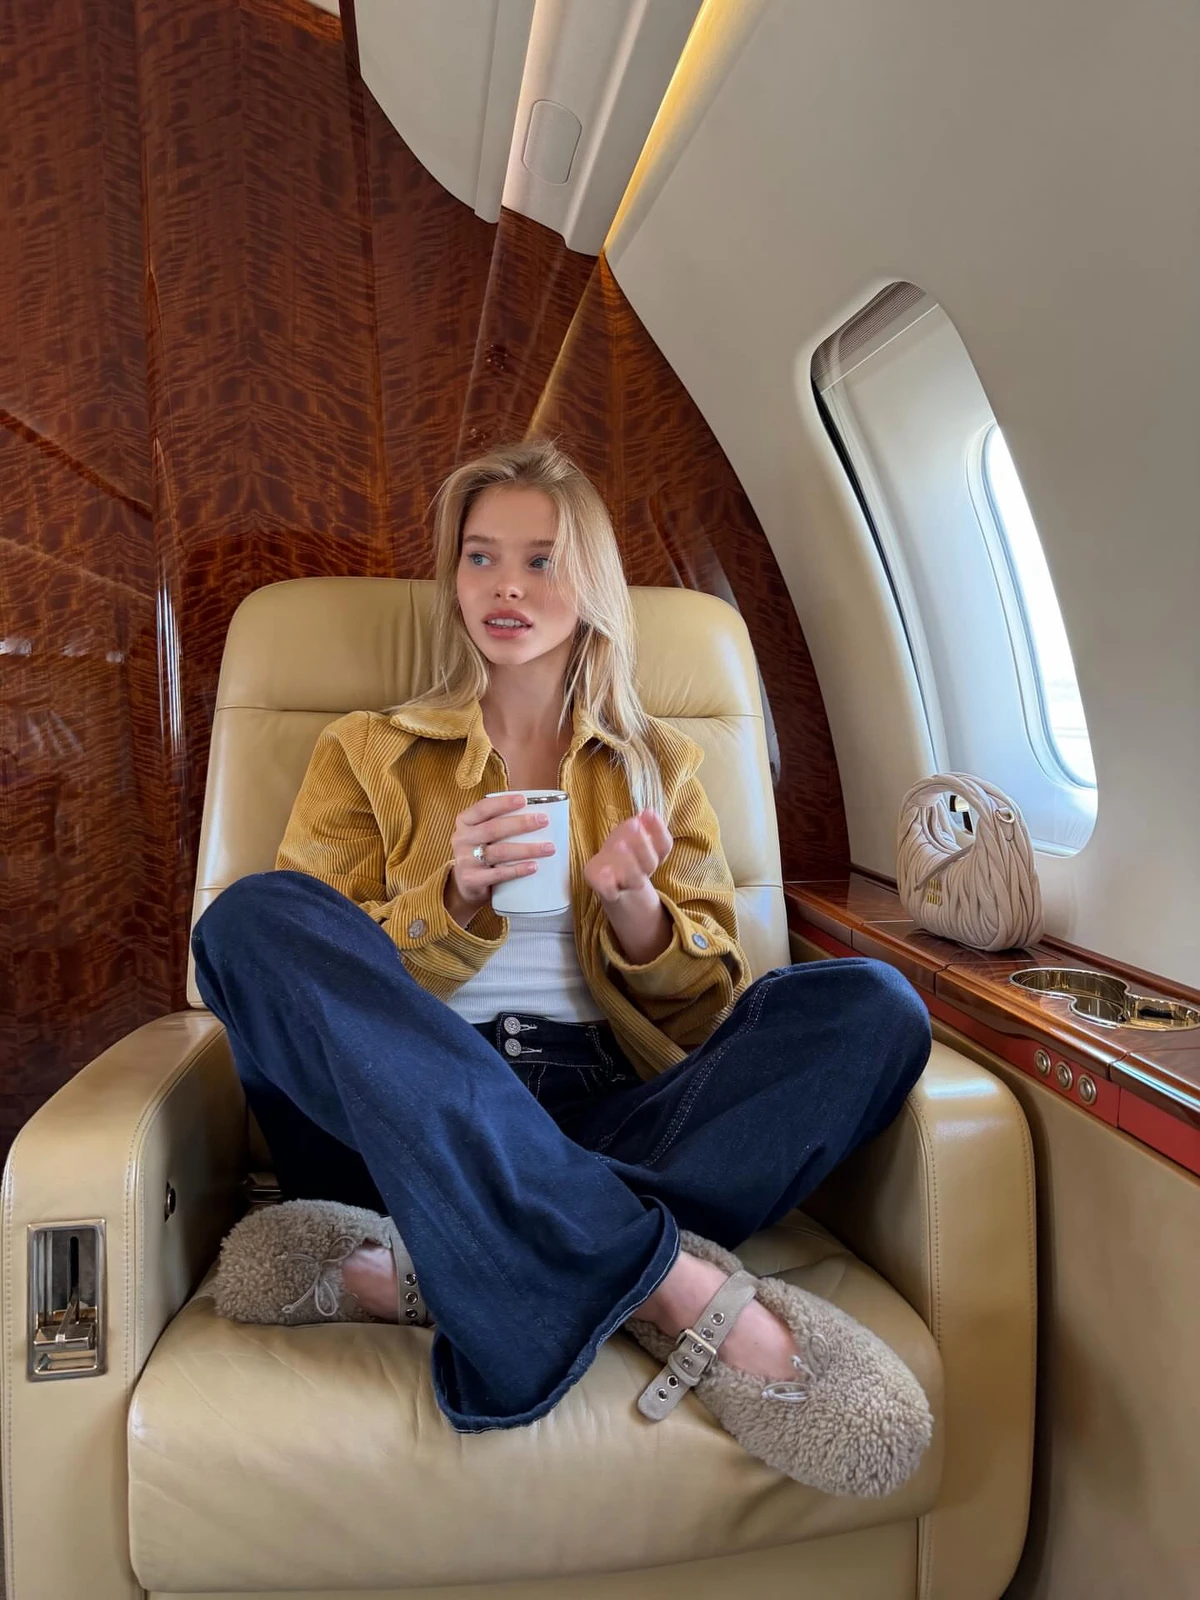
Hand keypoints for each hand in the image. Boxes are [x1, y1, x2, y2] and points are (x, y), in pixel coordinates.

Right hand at [446, 794, 553, 926]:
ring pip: (500, 852)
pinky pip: (498, 873)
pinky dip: (518, 869)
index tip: (523, 800)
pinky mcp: (471, 879)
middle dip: (521, 824)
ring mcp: (465, 860)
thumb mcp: (482, 834)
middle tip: (544, 821)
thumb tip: (536, 812)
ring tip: (548, 848)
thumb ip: (499, 822)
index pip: (483, 808)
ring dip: (527, 849)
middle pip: (494, 829)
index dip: (503, 803)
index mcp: (465, 821)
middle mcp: (462, 839)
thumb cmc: (481, 851)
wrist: (464, 884)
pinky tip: (533, 866)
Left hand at [583, 809, 672, 904]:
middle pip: (650, 862)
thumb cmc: (621, 851)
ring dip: (630, 861)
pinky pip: (612, 892)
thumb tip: (646, 813)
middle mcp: (643, 871)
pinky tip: (605, 869)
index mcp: (652, 856)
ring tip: (620, 844)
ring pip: (636, 879)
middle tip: (634, 824)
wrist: (604, 876)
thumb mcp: (629, 834)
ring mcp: (627, 883)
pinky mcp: (609, 891)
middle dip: (643, 844)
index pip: (664, 845)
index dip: (660, 829)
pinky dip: (609, 882)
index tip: (649, 812)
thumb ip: (637, 825)